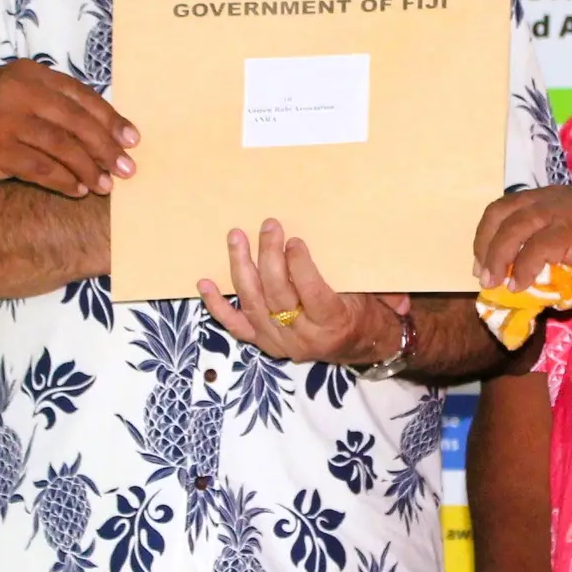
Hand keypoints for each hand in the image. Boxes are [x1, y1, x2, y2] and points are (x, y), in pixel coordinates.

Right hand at [0, 60, 136, 197]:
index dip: (110, 119)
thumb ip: (52, 103)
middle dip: (106, 147)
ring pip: (63, 147)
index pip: (82, 96)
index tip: (131, 139)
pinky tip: (77, 189)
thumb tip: (102, 130)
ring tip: (105, 185)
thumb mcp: (15, 90)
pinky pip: (41, 169)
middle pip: (77, 122)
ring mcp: (7, 122)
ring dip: (89, 168)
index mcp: (31, 74)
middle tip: (126, 168)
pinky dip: (64, 181)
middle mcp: (21, 93)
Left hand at [200, 220, 403, 365]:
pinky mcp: (264, 343)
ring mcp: (280, 342)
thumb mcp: (366, 290)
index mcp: (333, 323)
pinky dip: (218, 305)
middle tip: (268, 227)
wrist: (362, 345)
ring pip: (253, 304)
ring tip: (237, 238)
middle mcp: (304, 337)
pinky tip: (204, 283)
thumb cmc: (366, 310)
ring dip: (242, 268)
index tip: (294, 240)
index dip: (300, 266)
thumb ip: (347, 271)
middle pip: (278, 295)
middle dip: (269, 257)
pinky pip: (236, 326)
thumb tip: (337, 235)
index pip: (311, 293)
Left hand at [474, 186, 571, 300]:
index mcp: (548, 199)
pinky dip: (524, 268)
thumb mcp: (569, 258)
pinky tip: (522, 286)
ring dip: (498, 258)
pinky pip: (537, 247)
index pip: (504, 208)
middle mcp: (551, 199)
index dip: (486, 235)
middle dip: (485, 246)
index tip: (481, 264)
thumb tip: (514, 285)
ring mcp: (563, 211)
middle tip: (484, 276)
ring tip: (496, 284)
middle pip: (501, 214)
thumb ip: (543, 263)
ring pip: (514, 228)